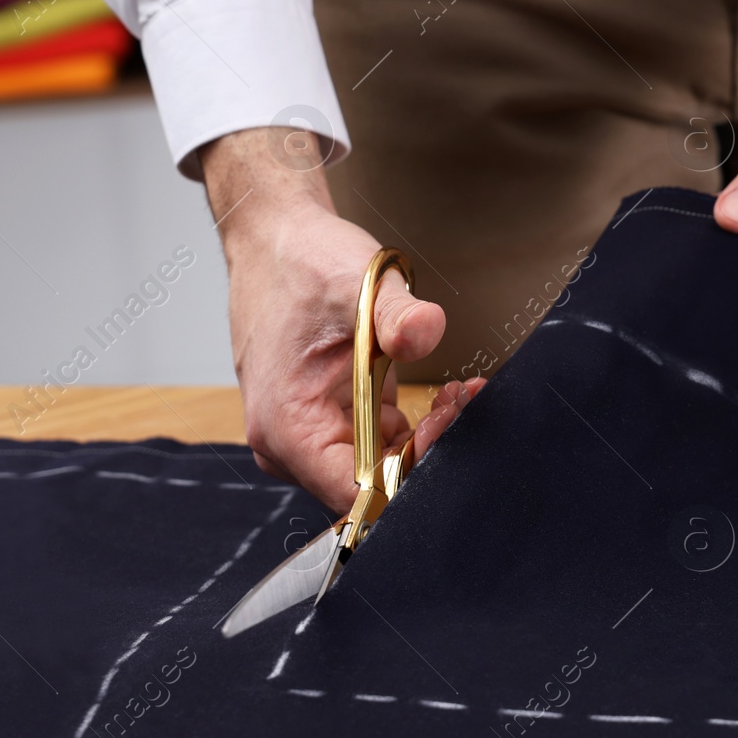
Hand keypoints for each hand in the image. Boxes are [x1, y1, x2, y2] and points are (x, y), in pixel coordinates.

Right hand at [202, 128, 483, 512]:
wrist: (277, 241)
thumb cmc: (303, 264)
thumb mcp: (359, 284)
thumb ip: (398, 317)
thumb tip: (426, 332)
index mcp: (288, 429)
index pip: (357, 496)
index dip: (411, 477)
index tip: (444, 423)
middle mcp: (290, 446)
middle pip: (372, 489)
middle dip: (426, 453)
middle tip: (460, 401)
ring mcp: (306, 438)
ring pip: (381, 472)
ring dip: (425, 440)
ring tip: (456, 394)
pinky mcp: (326, 425)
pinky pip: (378, 449)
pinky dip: (414, 430)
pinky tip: (442, 396)